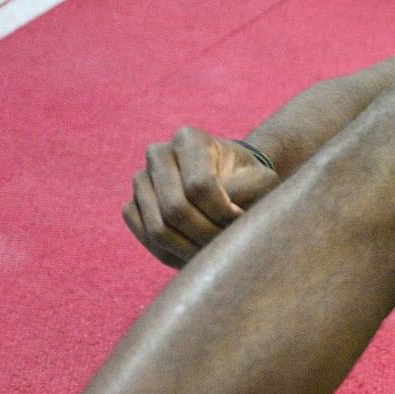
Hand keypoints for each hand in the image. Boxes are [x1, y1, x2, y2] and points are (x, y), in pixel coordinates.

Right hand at [122, 127, 278, 267]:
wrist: (229, 184)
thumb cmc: (249, 181)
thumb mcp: (262, 181)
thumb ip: (248, 193)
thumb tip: (225, 213)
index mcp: (190, 139)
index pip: (200, 185)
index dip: (222, 213)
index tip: (241, 223)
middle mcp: (158, 153)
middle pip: (175, 209)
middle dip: (206, 235)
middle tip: (228, 247)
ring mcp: (141, 180)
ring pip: (158, 228)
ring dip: (190, 250)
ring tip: (216, 253)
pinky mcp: (132, 206)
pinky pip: (144, 237)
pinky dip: (172, 254)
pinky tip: (196, 254)